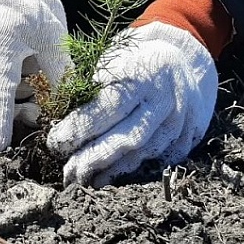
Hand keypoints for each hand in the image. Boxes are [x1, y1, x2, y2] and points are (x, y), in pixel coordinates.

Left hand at [47, 22, 217, 186]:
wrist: (180, 62)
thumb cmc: (131, 64)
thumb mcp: (108, 62)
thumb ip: (86, 89)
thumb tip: (55, 119)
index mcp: (142, 73)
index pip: (109, 107)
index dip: (80, 128)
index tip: (55, 143)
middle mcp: (165, 98)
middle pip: (129, 136)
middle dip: (94, 158)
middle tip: (68, 173)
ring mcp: (181, 120)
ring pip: (144, 153)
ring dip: (112, 171)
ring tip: (84, 181)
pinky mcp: (188, 137)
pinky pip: (161, 162)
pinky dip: (134, 173)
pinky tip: (110, 179)